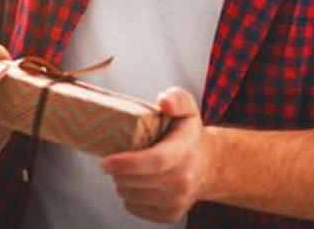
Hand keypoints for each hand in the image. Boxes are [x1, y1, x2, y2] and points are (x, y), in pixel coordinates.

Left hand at [102, 88, 216, 223]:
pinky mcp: (170, 215)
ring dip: (122, 184)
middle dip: (119, 172)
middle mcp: (183, 181)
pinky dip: (130, 196)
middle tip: (114, 161)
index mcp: (185, 152)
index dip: (127, 163)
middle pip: (138, 182)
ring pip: (132, 196)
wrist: (208, 165)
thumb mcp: (187, 107)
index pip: (155, 161)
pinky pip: (136, 208)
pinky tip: (137, 182)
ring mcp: (177, 201)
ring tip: (128, 170)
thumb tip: (164, 101)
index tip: (106, 162)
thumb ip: (175, 98)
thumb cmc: (189, 134)